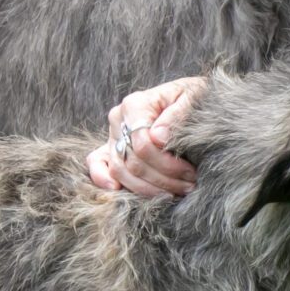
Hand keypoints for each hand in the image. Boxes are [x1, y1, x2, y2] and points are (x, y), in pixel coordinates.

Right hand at [86, 76, 207, 198]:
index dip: (167, 164)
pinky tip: (117, 190)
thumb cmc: (193, 99)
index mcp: (135, 104)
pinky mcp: (110, 147)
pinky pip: (96, 163)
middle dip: (163, 179)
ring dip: (148, 188)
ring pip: (120, 170)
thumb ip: (176, 115)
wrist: (189, 100)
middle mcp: (118, 119)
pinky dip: (102, 178)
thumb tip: (158, 138)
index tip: (190, 172)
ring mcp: (112, 134)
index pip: (142, 144)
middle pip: (133, 161)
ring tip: (176, 192)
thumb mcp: (193, 99)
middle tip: (190, 185)